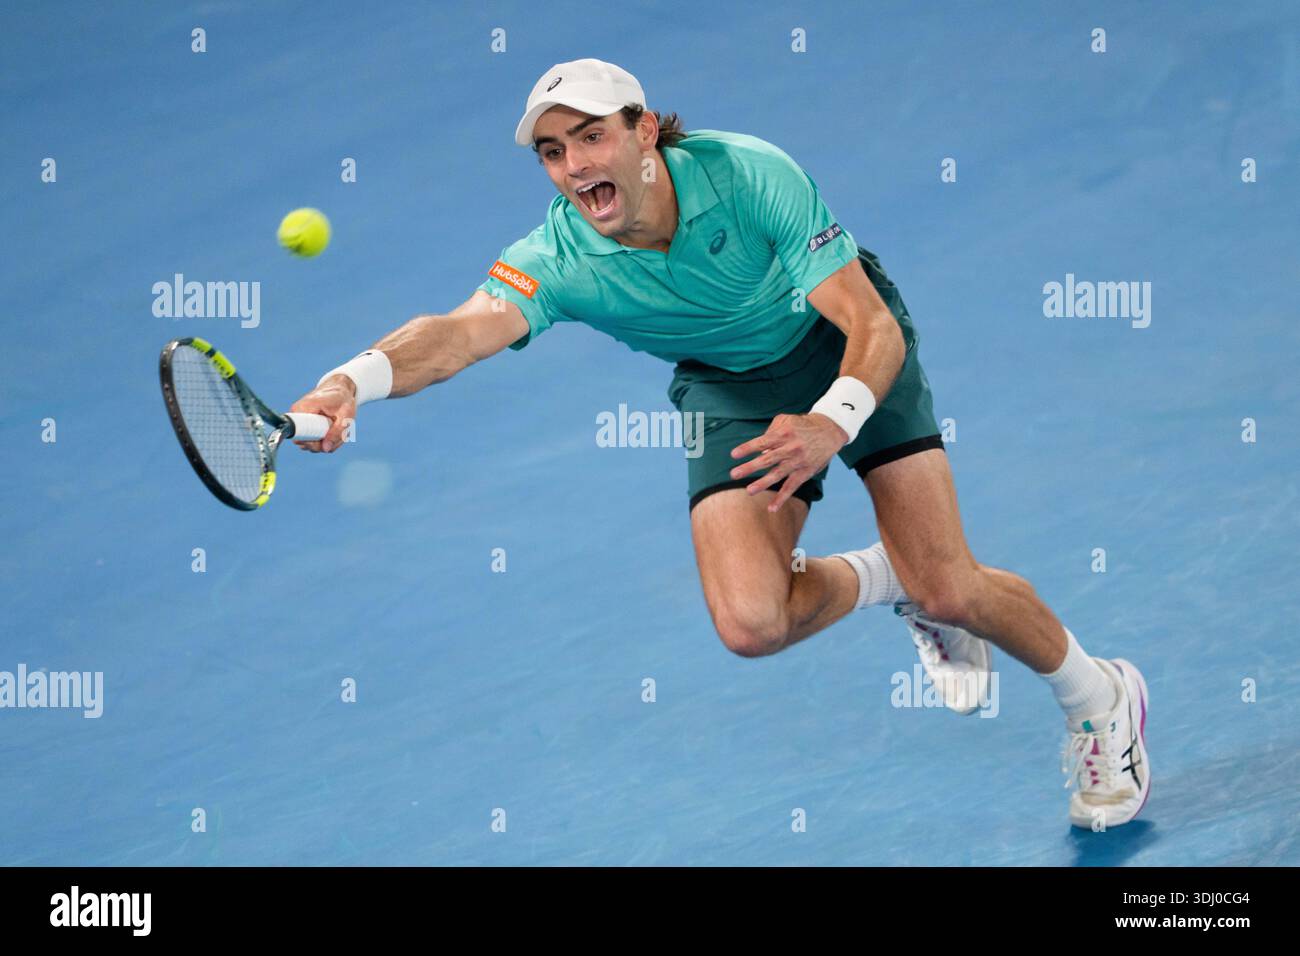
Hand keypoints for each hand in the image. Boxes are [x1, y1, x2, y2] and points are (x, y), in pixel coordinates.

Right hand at [290, 374, 356, 452]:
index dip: (312, 442)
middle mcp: (297, 413)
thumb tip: (325, 449)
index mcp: (304, 407)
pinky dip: (326, 440)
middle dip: (323, 444)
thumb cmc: (343, 399)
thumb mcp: (345, 416)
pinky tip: (334, 432)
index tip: (326, 441)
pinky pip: (312, 439)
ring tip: (339, 432)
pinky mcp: (304, 423)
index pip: (298, 433)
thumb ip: (336, 433)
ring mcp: (299, 419)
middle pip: (302, 441)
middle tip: (338, 437)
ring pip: (309, 442)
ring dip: (326, 442)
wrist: (340, 389)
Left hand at [729, 413, 848, 511]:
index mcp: (783, 434)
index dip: (747, 448)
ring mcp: (798, 462)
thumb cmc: (802, 425)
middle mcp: (790, 448)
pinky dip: (782, 498)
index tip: (733, 455)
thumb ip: (770, 432)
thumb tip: (759, 451)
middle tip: (734, 474)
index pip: (762, 442)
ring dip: (762, 483)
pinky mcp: (805, 472)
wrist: (829, 431)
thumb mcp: (786, 420)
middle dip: (750, 467)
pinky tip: (771, 508)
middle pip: (767, 460)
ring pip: (778, 474)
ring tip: (749, 491)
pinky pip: (792, 487)